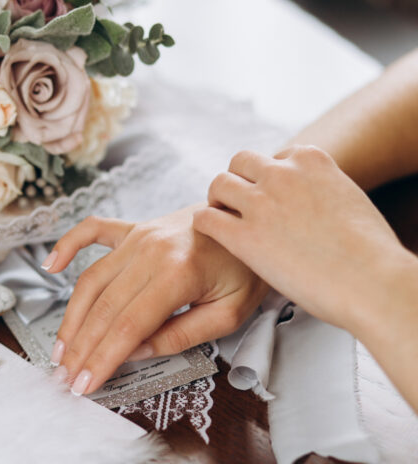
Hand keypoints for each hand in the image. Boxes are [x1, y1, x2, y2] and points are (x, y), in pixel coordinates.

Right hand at [45, 204, 268, 395]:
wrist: (250, 220)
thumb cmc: (245, 267)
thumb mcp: (229, 313)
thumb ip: (181, 335)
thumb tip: (134, 351)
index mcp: (178, 273)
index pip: (127, 326)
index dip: (102, 358)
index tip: (85, 384)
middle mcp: (151, 251)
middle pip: (103, 307)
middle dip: (81, 347)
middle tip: (65, 376)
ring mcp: (138, 236)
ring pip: (91, 279)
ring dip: (71, 316)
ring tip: (60, 348)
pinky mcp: (134, 228)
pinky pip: (92, 231)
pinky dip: (67, 245)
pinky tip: (50, 266)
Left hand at [194, 145, 409, 330]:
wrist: (371, 280)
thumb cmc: (369, 250)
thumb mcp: (348, 198)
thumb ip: (323, 190)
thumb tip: (314, 200)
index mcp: (311, 160)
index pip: (275, 156)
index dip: (267, 177)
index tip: (267, 192)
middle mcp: (282, 174)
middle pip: (240, 162)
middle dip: (237, 180)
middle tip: (235, 202)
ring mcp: (260, 203)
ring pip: (219, 184)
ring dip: (217, 199)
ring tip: (219, 216)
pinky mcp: (244, 235)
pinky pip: (206, 218)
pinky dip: (203, 223)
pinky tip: (208, 233)